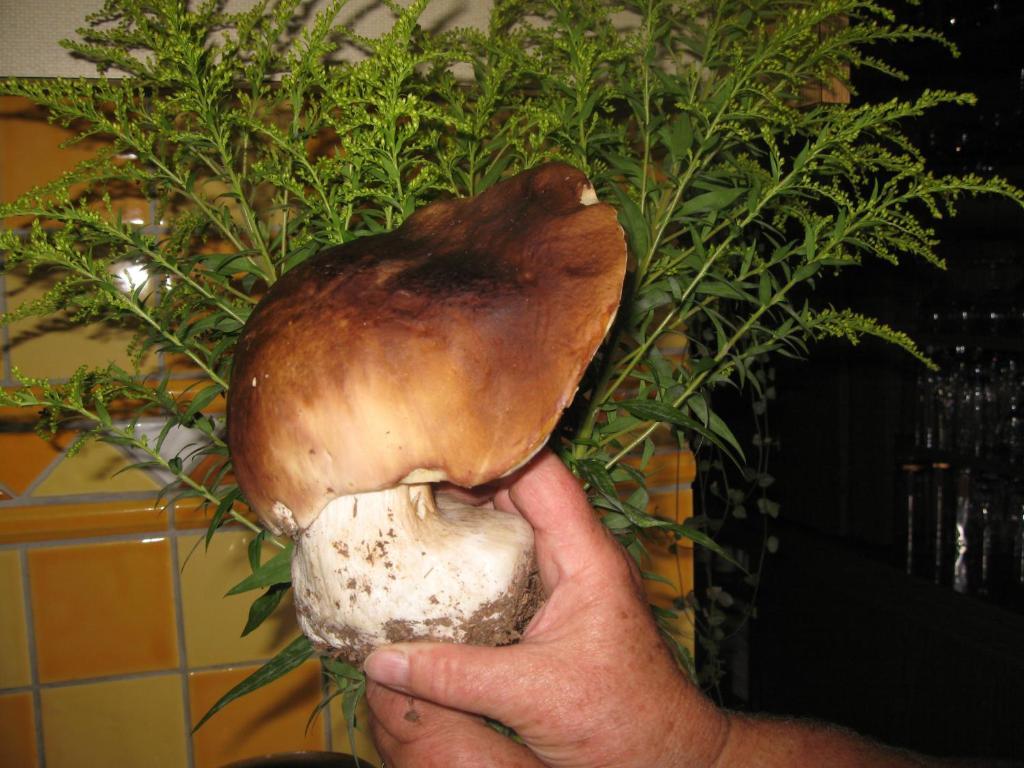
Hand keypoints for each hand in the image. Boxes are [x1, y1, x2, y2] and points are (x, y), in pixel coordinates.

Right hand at [364, 450, 727, 767]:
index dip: (493, 450)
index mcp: (587, 558)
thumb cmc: (626, 721)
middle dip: (465, 478)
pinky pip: (508, 562)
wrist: (666, 753)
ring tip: (407, 506)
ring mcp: (566, 579)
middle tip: (403, 477)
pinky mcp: (553, 604)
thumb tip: (382, 659)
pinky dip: (473, 555)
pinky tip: (434, 560)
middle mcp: (578, 557)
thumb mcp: (533, 696)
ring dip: (466, 515)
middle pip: (519, 492)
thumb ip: (455, 677)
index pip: (543, 476)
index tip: (436, 444)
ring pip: (512, 525)